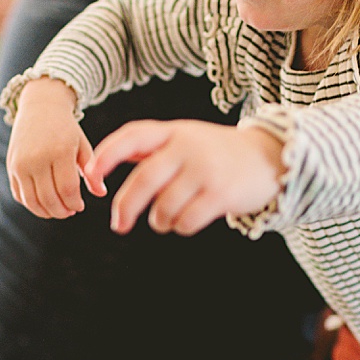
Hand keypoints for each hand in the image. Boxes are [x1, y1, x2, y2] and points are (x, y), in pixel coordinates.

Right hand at [6, 77, 100, 217]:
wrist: (40, 107)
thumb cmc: (66, 130)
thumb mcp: (83, 146)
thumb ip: (93, 171)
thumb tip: (102, 194)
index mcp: (59, 151)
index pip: (67, 189)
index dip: (75, 203)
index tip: (80, 206)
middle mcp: (37, 158)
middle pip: (49, 199)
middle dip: (62, 211)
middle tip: (70, 211)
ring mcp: (20, 163)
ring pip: (32, 201)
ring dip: (46, 212)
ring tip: (58, 210)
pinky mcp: (10, 166)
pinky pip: (19, 195)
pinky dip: (32, 204)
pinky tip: (44, 203)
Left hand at [84, 120, 284, 234]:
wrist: (269, 157)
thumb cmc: (216, 152)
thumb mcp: (185, 138)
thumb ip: (150, 148)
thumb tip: (98, 163)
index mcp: (174, 132)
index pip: (132, 136)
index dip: (107, 155)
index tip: (90, 176)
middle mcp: (188, 147)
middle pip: (144, 179)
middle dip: (126, 205)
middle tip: (118, 224)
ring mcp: (206, 170)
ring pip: (164, 206)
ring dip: (160, 220)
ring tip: (165, 219)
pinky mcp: (221, 194)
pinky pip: (186, 221)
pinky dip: (180, 227)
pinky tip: (187, 220)